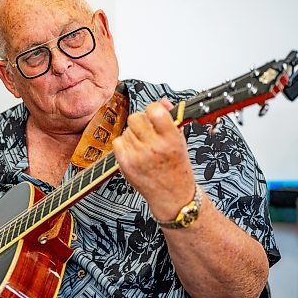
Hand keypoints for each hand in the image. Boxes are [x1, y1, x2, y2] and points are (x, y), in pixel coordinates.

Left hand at [113, 99, 196, 219]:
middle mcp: (154, 147)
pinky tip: (134, 152)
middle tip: (147, 131)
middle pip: (136, 118)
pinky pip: (117, 142)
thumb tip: (162, 101)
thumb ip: (171, 119)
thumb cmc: (177, 168)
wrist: (172, 195)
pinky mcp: (125, 164)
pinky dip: (124, 144)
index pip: (154, 110)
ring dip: (133, 134)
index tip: (154, 115)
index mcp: (171, 139)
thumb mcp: (180, 141)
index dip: (152, 110)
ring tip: (143, 146)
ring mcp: (138, 156)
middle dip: (141, 122)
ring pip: (126, 130)